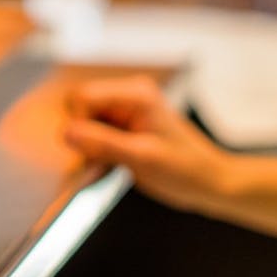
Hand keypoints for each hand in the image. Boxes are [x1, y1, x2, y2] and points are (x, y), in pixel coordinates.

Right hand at [64, 74, 228, 213]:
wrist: (209, 182)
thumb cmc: (185, 170)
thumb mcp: (142, 158)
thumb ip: (102, 143)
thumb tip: (67, 133)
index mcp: (135, 94)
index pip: (82, 97)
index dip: (78, 125)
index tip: (87, 152)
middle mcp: (129, 95)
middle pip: (80, 107)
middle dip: (84, 136)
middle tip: (101, 160)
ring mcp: (126, 109)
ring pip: (84, 121)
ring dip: (90, 145)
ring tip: (112, 164)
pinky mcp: (124, 125)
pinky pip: (94, 132)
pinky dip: (96, 150)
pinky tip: (112, 164)